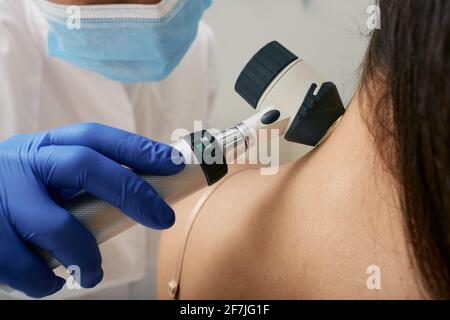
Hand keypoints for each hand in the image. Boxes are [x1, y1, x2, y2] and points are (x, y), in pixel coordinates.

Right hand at [0, 123, 183, 297]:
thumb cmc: (17, 197)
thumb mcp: (45, 176)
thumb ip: (83, 181)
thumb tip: (143, 193)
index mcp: (45, 147)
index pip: (96, 137)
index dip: (137, 148)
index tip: (174, 163)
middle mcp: (22, 163)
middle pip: (84, 165)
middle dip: (131, 192)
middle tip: (164, 219)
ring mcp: (1, 197)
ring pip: (57, 226)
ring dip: (86, 255)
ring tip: (93, 274)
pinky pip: (25, 266)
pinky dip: (46, 281)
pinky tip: (53, 283)